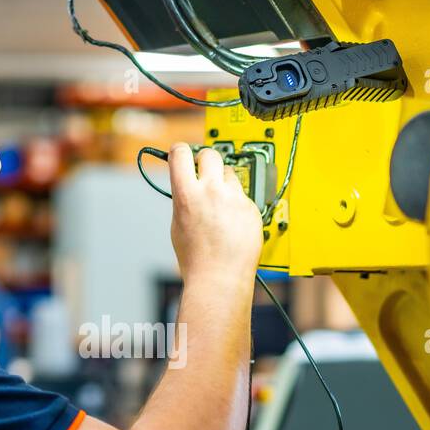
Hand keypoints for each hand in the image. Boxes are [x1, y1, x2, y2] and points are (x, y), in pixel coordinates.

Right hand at [166, 144, 262, 283]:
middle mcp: (212, 191)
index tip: (182, 153)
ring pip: (230, 174)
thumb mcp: (178, 224)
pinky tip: (232, 223)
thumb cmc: (197, 259)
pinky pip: (243, 196)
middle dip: (205, 160)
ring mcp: (235, 199)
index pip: (181, 153)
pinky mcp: (251, 208)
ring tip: (220, 205)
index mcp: (187, 194)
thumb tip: (187, 185)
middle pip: (210, 154)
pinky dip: (237, 204)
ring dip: (223, 183)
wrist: (220, 278)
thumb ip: (184, 198)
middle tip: (204, 171)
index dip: (180, 151)